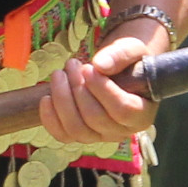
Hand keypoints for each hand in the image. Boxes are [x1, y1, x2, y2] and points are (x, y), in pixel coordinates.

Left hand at [39, 32, 157, 146]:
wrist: (117, 72)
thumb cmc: (130, 62)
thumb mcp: (133, 50)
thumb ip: (121, 54)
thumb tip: (100, 65)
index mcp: (141, 113)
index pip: (123, 110)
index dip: (102, 90)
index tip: (88, 68)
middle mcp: (122, 131)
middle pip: (95, 118)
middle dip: (77, 88)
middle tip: (72, 64)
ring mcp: (100, 136)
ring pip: (77, 129)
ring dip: (62, 100)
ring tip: (59, 74)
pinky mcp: (81, 135)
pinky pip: (63, 135)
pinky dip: (50, 118)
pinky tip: (46, 97)